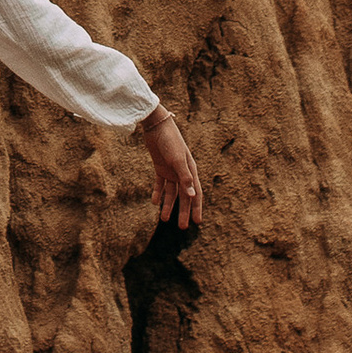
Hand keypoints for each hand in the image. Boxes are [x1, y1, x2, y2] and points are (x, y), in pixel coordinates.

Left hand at [141, 105, 201, 229]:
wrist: (156, 125)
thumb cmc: (170, 140)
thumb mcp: (177, 159)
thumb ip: (184, 177)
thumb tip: (191, 196)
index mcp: (190, 170)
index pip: (195, 193)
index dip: (196, 208)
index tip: (197, 222)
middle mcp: (182, 172)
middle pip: (183, 196)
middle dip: (183, 211)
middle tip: (181, 227)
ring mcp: (171, 170)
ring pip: (171, 192)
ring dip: (168, 205)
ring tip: (164, 219)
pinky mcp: (160, 167)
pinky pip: (159, 184)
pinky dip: (157, 192)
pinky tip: (154, 202)